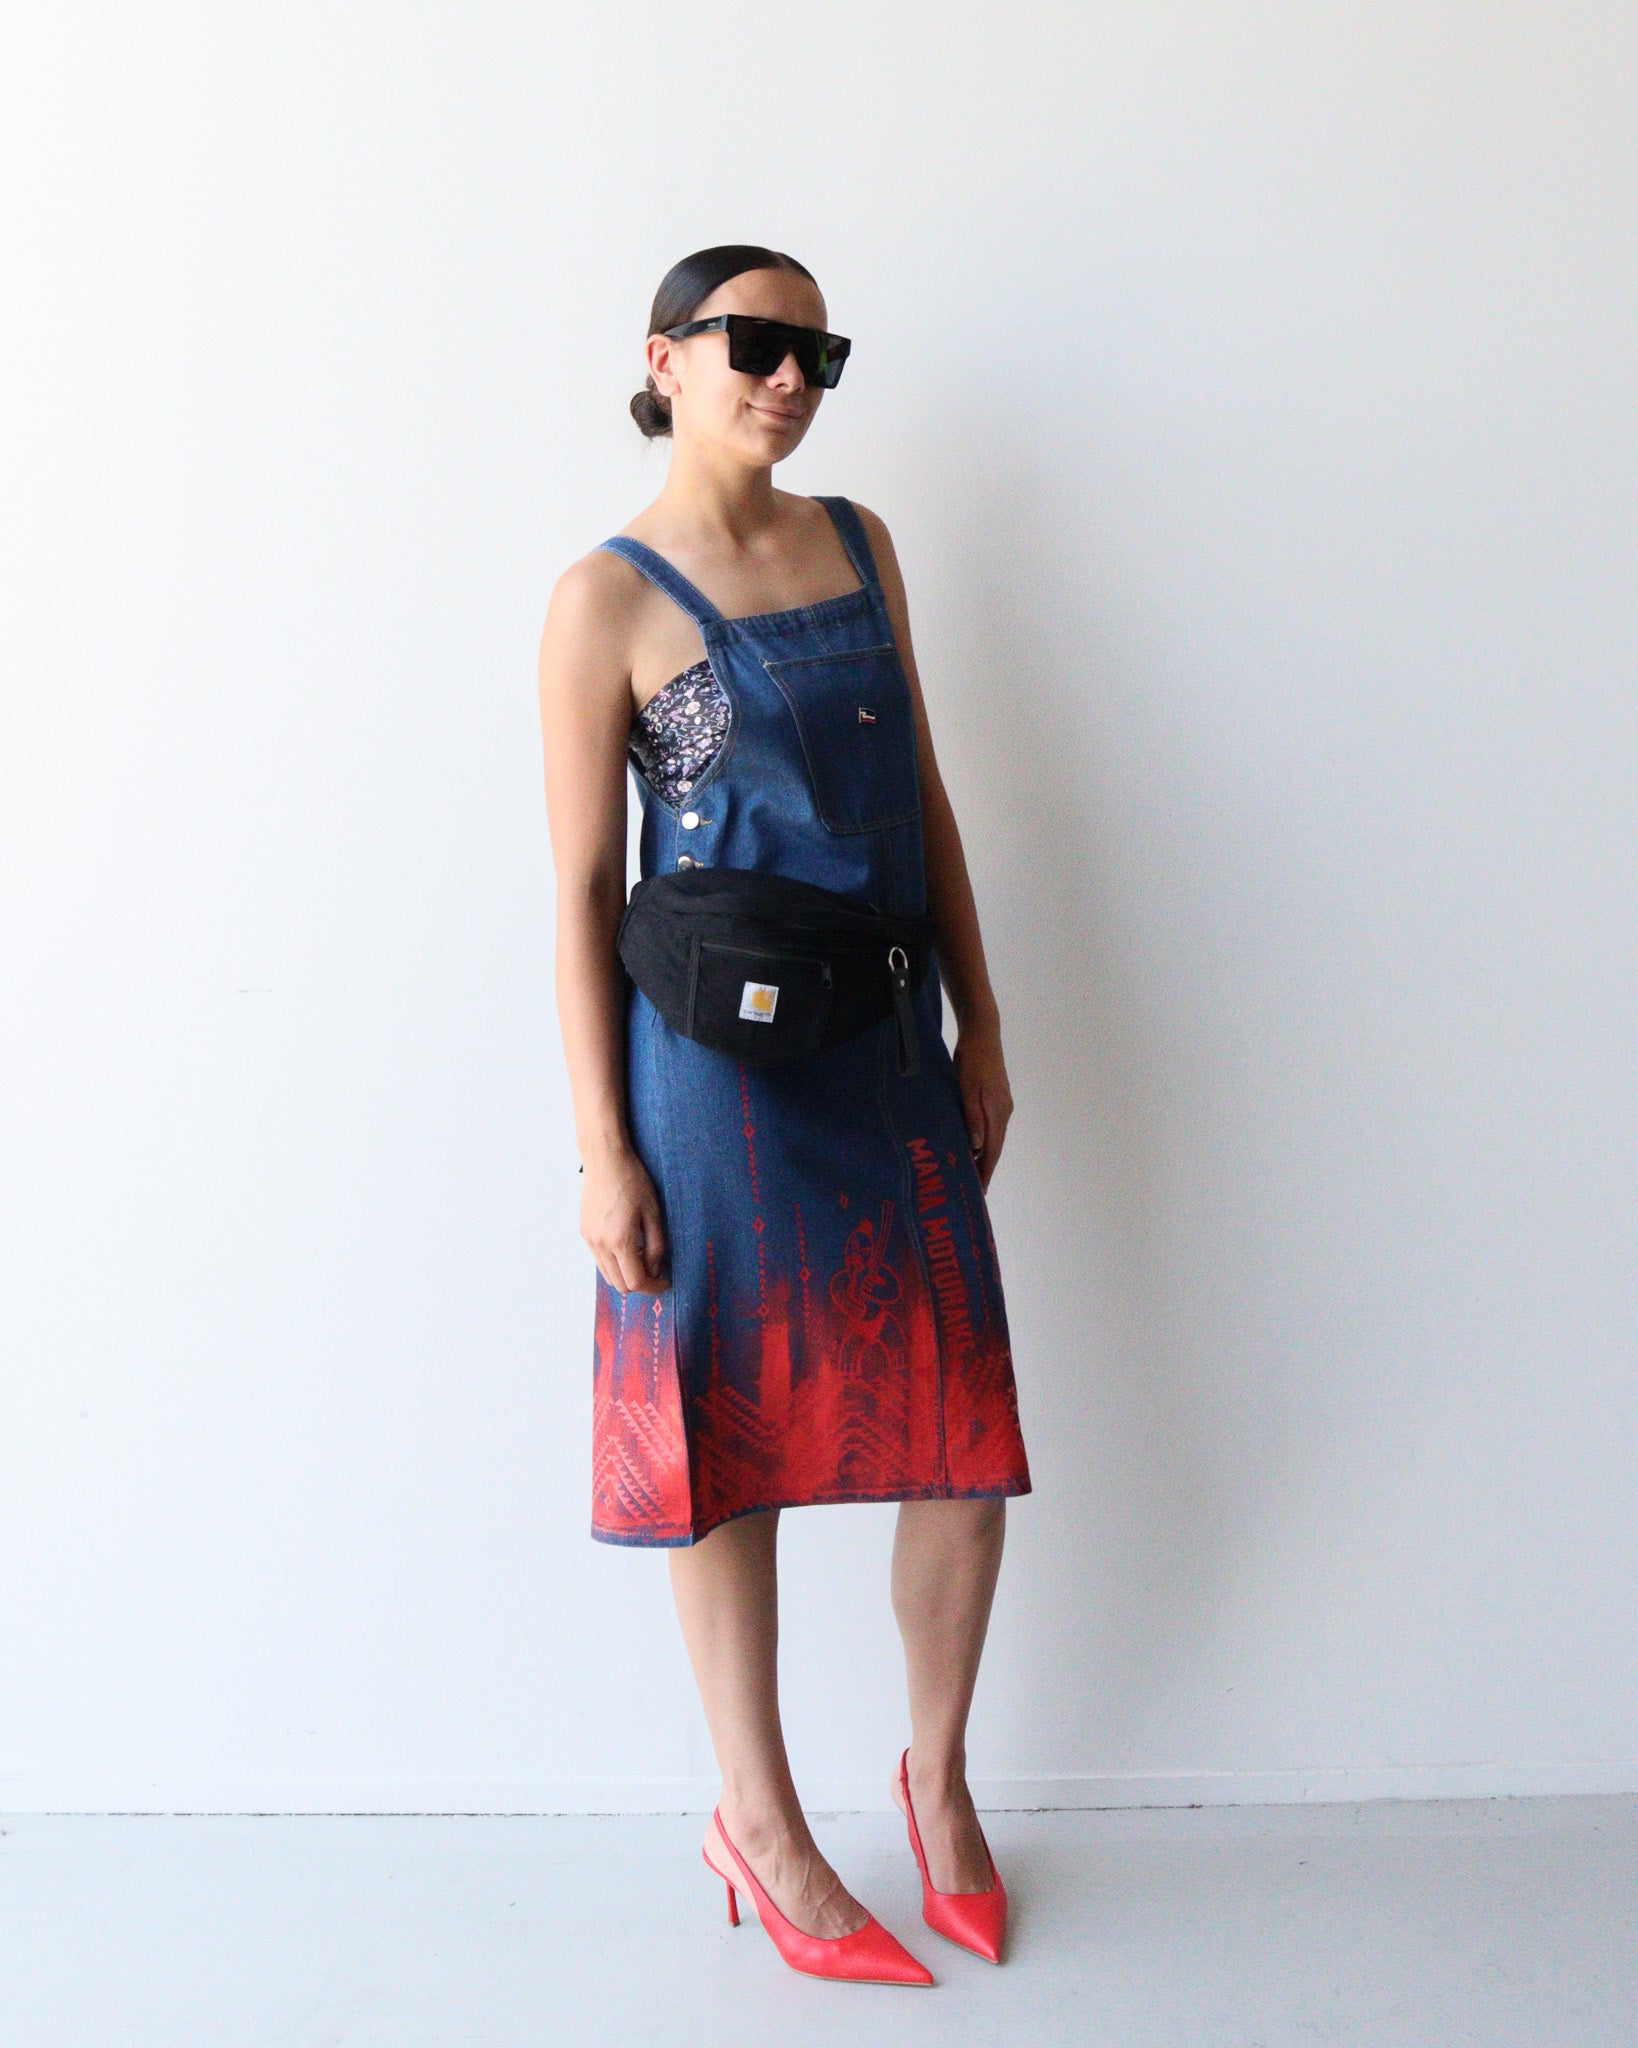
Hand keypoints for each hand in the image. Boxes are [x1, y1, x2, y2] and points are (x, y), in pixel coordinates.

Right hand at [580, 1146, 668, 1293]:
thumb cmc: (633, 1181)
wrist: (605, 1160)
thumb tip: (655, 1270)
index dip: (653, 1287)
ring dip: (625, 1275)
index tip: (666, 1283)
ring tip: (642, 1258)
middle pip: (620, 1284)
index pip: (636, 1281)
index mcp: (620, 1241)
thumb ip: (656, 1246)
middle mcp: (600, 1245)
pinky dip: (614, 1263)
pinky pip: (599, 1260)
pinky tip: (627, 1246)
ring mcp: (589, 1240)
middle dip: (640, 1283)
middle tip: (656, 1272)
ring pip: (607, 1275)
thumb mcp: (653, 1213)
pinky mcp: (584, 1232)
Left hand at [952, 1017, 1012, 1192]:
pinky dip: (983, 1140)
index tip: (980, 1191)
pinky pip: (991, 1126)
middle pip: (995, 1147)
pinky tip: (973, 1144)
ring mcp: (1002, 1104)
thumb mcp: (967, 1088)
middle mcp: (1004, 1111)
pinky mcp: (997, 1097)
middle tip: (973, 1189)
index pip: (992, 1151)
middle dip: (985, 1168)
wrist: (983, 1033)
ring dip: (984, 1155)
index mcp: (998, 1112)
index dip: (986, 1172)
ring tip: (971, 1172)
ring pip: (994, 1137)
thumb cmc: (971, 1059)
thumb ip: (972, 1117)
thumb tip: (978, 1147)